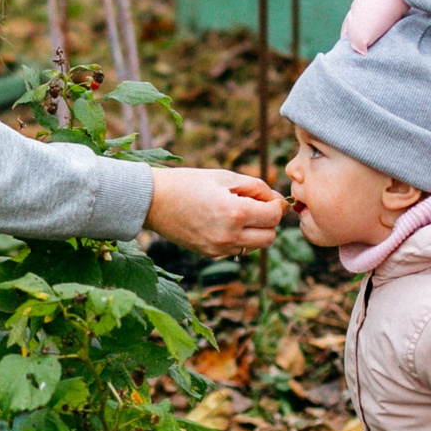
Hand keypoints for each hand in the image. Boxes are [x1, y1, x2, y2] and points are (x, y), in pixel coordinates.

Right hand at [145, 168, 283, 256]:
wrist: (153, 200)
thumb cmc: (188, 183)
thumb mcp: (225, 177)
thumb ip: (256, 187)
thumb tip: (277, 201)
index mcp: (235, 212)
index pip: (274, 216)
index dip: (276, 204)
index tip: (268, 197)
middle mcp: (229, 235)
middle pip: (270, 237)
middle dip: (269, 222)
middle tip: (256, 207)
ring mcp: (219, 248)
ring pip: (254, 246)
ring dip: (255, 232)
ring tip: (238, 214)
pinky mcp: (209, 253)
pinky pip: (236, 248)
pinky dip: (238, 237)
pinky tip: (223, 222)